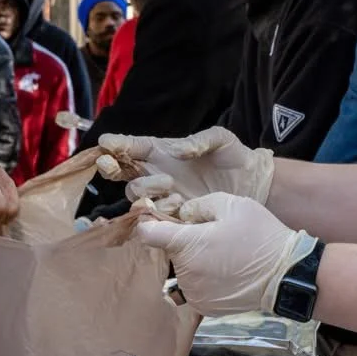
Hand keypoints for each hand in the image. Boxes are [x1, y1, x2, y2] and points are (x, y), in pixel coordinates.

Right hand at [97, 126, 274, 209]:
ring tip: (171, 185)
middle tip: (126, 165)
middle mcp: (157, 173)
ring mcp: (163, 196)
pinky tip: (178, 204)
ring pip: (135, 196)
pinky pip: (152, 216)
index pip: (131, 147)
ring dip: (146, 191)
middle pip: (123, 174)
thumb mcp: (221, 139)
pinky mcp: (173, 215)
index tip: (105, 144)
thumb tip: (175, 150)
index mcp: (161, 151)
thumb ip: (200, 140)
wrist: (251, 184)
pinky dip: (159, 211)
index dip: (115, 145)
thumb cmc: (233, 156)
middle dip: (117, 169)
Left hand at [130, 193, 314, 315]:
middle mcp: (184, 272)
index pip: (148, 234)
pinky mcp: (205, 308)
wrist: (285, 275)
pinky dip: (205, 281)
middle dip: (184, 243)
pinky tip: (226, 274)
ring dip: (194, 264)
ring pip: (183, 271)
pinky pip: (195, 289)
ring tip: (223, 257)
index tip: (160, 221)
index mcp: (185, 244)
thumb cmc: (261, 236)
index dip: (151, 224)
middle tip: (213, 237)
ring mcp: (194, 293)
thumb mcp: (233, 205)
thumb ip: (199, 205)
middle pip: (170, 252)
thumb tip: (183, 214)